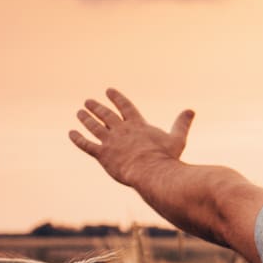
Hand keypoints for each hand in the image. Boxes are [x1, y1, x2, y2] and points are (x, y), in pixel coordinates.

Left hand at [69, 89, 195, 186]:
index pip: (125, 106)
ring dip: (85, 119)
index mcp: (138, 125)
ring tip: (79, 113)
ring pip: (94, 127)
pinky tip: (71, 133)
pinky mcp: (103, 155)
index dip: (116, 98)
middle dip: (96, 107)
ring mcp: (110, 142)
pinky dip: (78, 139)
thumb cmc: (166, 157)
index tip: (108, 91)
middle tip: (88, 101)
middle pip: (106, 114)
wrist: (152, 172)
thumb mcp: (177, 138)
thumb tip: (191, 110)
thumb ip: (181, 124)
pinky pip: (86, 145)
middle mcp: (121, 130)